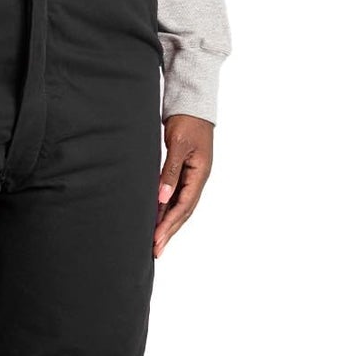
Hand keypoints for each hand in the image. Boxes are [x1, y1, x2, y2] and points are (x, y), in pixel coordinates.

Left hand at [153, 114, 214, 258]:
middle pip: (182, 212)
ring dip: (167, 223)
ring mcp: (191, 177)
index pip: (184, 206)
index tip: (157, 240)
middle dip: (168, 231)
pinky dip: (165, 209)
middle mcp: (197, 179)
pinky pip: (174, 195)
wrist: (191, 105)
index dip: (170, 225)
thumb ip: (170, 172)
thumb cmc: (187, 122)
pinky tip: (155, 218)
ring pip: (179, 206)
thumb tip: (162, 198)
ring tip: (154, 241)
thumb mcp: (179, 145)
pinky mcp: (182, 172)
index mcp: (200, 174)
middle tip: (155, 250)